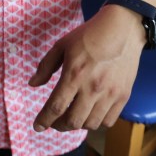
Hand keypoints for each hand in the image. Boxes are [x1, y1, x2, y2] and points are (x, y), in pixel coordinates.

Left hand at [28, 6, 144, 131]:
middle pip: (72, 121)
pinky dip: (96, 123)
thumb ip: (46, 66)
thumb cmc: (89, 35)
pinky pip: (108, 121)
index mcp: (74, 75)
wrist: (122, 29)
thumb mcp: (61, 45)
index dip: (44, 120)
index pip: (56, 107)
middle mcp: (93, 88)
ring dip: (77, 125)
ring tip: (71, 117)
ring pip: (90, 124)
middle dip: (58, 125)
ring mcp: (110, 94)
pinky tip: (90, 114)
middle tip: (54, 121)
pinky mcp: (123, 96)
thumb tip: (32, 84)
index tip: (37, 127)